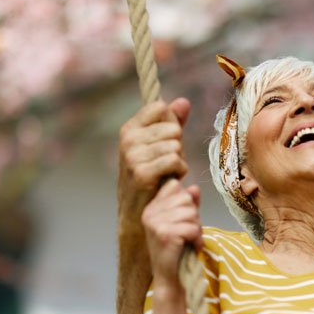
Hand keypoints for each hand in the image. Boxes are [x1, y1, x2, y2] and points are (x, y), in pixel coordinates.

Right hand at [119, 98, 191, 216]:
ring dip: (180, 161)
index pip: (161, 108)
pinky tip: (171, 179)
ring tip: (168, 172)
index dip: (172, 123)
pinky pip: (174, 160)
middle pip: (173, 128)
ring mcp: (133, 156)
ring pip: (175, 146)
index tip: (166, 141)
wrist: (137, 211)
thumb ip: (172, 122)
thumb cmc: (151, 175)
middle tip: (168, 163)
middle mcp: (128, 139)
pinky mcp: (142, 173)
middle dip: (178, 146)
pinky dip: (179, 171)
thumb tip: (184, 101)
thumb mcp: (159, 145)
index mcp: (130, 128)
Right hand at [142, 179, 202, 284]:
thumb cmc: (177, 250)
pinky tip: (191, 247)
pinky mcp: (165, 235)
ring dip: (197, 229)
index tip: (183, 219)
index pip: (175, 186)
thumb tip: (194, 188)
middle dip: (194, 216)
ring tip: (190, 241)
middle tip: (188, 233)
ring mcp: (155, 224)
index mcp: (151, 208)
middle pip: (186, 198)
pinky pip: (193, 228)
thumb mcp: (183, 222)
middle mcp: (150, 213)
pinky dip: (198, 239)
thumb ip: (189, 204)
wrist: (170, 277)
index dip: (187, 201)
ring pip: (191, 213)